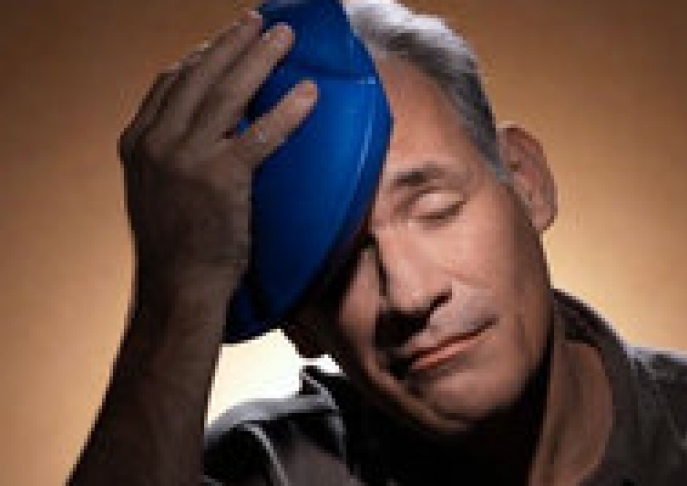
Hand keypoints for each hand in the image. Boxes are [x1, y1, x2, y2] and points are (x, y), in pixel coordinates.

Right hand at [118, 11, 317, 291]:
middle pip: (198, 76)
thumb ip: (171, 158)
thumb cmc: (175, 247)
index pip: (170, 84)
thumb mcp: (156, 193)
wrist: (177, 289)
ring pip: (227, 93)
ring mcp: (185, 158)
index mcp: (138, 143)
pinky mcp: (219, 179)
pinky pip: (260, 134)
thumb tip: (204, 135)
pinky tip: (309, 93)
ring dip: (259, 57)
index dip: (200, 57)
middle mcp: (156, 143)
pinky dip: (287, 111)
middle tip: (259, 21)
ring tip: (284, 36)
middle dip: (232, 43)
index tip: (223, 41)